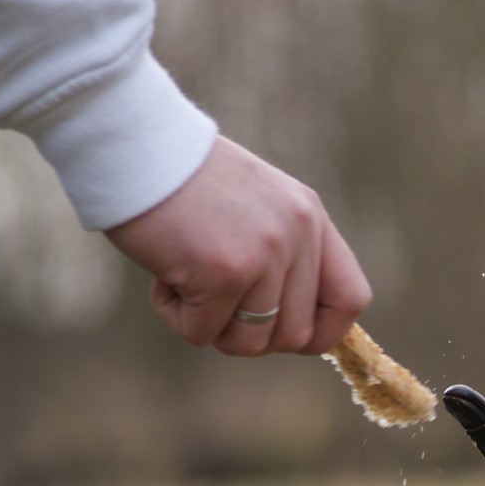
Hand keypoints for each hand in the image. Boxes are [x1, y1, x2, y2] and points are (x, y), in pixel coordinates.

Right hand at [104, 136, 372, 355]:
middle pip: (297, 335)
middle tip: (216, 303)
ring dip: (212, 326)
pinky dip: (177, 315)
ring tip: (187, 281)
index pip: (352, 299)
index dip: (325, 332)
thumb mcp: (256, 206)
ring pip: (250, 343)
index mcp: (311, 217)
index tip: (286, 334)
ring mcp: (265, 253)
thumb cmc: (182, 180)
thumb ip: (284, 254)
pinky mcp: (224, 272)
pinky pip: (203, 332)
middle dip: (253, 335)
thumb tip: (297, 330)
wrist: (132, 142)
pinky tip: (163, 276)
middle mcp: (298, 234)